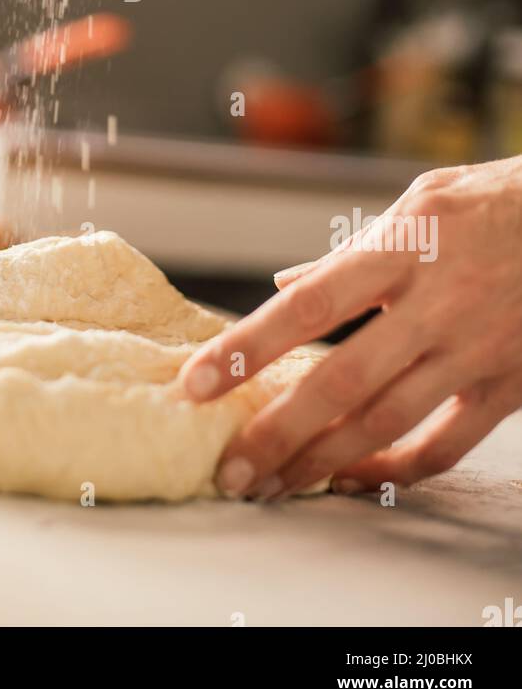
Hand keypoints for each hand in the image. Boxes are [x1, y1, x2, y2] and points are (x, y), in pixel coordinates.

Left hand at [179, 158, 521, 497]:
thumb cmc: (494, 204)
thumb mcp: (419, 204)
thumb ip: (350, 251)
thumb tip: (287, 285)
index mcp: (403, 248)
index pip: (309, 305)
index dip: (247, 347)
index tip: (197, 381)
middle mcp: (435, 305)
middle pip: (341, 381)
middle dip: (277, 431)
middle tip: (230, 467)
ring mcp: (473, 350)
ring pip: (386, 423)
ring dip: (323, 462)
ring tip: (275, 485)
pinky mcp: (507, 386)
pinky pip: (445, 446)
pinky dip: (396, 470)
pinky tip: (354, 480)